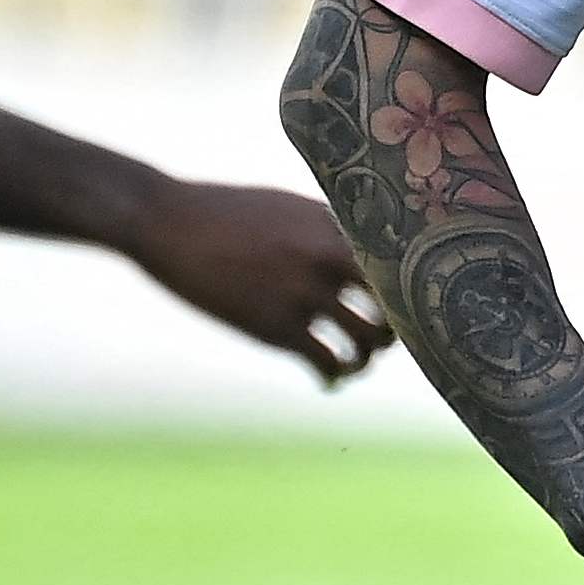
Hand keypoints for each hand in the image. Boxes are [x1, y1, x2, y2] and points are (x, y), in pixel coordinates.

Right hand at [128, 178, 391, 384]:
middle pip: (397, 298)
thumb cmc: (222, 210)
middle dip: (401, 322)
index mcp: (333, 222)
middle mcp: (328, 256)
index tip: (417, 297)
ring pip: (369, 338)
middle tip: (390, 336)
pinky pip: (327, 361)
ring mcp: (304, 292)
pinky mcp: (277, 327)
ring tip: (357, 362)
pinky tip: (328, 379)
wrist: (166, 221)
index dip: (413, 280)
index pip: (398, 255)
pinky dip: (334, 376)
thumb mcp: (282, 205)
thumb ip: (321, 225)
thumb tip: (350, 243)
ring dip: (368, 356)